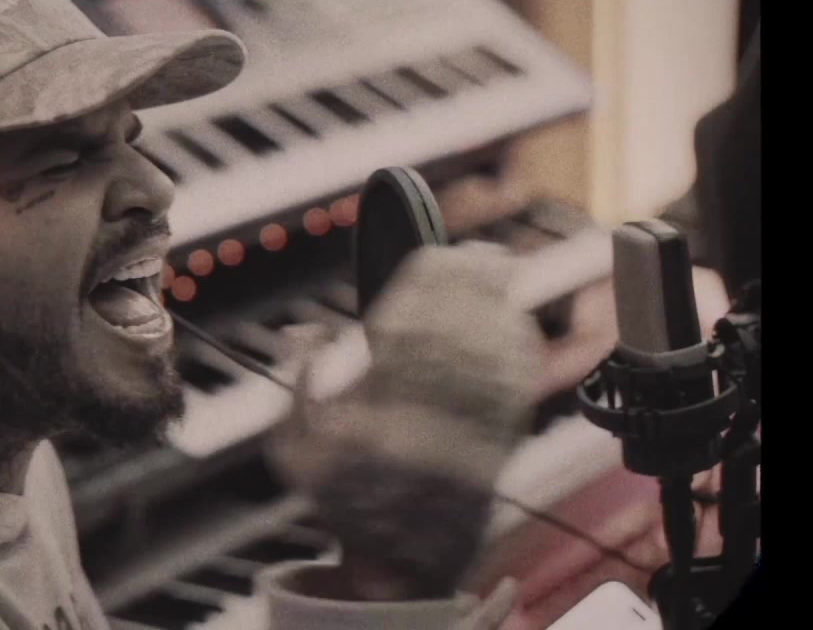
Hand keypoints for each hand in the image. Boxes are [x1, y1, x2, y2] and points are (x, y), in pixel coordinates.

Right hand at [268, 243, 542, 604]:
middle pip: (458, 332)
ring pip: (492, 351)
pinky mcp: (503, 443)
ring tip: (497, 271)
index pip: (407, 332)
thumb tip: (303, 332)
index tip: (430, 257)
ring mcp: (470, 432)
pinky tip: (512, 317)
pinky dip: (517, 343)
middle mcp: (427, 422)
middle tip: (475, 253)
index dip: (424, 288)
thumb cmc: (346, 496)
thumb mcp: (295, 449)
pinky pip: (515, 381)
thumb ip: (299, 385)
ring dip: (498, 304)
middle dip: (470, 286)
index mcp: (373, 417)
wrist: (403, 559)